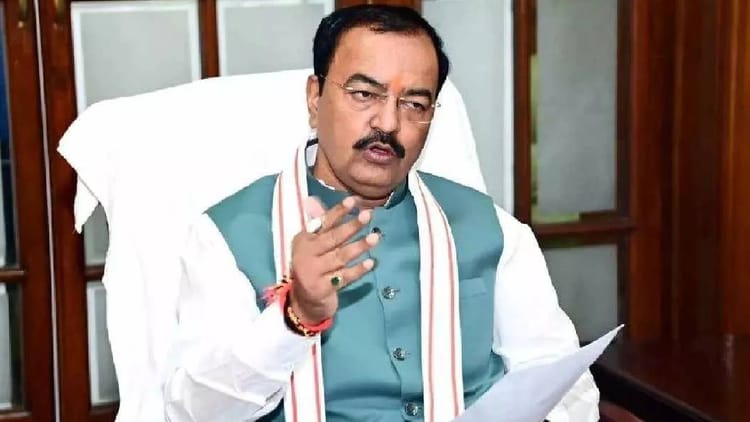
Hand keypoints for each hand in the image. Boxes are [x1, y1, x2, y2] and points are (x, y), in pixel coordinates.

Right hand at [289, 196, 379, 323]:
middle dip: (352, 226)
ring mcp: (313, 272)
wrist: (303, 303)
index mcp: (303, 240)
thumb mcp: (312, 248)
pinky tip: (371, 262)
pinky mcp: (322, 288)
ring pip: (340, 256)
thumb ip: (320, 228)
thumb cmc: (313, 269)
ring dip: (359, 246)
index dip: (338, 211)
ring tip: (376, 237)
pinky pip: (344, 277)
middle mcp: (306, 254)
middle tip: (368, 215)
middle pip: (333, 238)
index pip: (323, 223)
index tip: (353, 200)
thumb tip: (318, 201)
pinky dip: (358, 270)